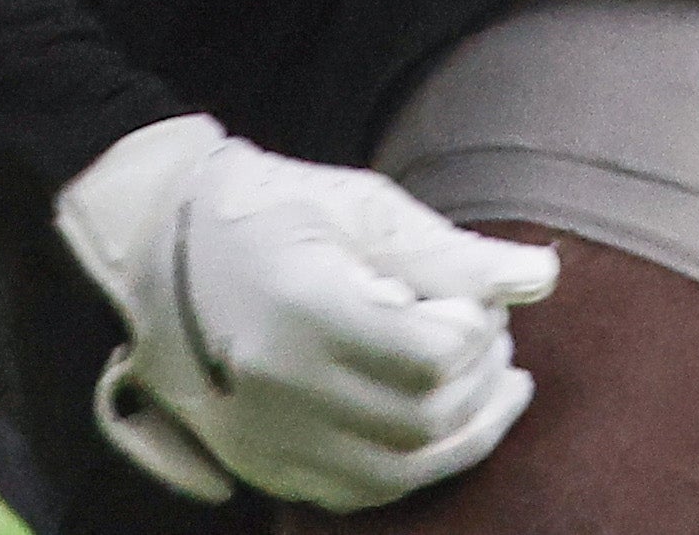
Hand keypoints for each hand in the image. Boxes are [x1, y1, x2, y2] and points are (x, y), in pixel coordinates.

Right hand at [54, 114, 560, 511]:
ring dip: (462, 437)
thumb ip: (450, 250)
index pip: (430, 357)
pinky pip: (355, 492)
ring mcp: (260, 432)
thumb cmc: (271, 208)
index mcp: (303, 304)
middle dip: (480, 386)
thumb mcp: (360, 207)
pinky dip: (410, 466)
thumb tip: (540, 276)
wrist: (157, 242)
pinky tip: (436, 426)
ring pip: (397, 472)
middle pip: (421, 420)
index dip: (478, 336)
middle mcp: (275, 381)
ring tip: (491, 388)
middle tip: (495, 342)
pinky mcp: (256, 461)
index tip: (483, 307)